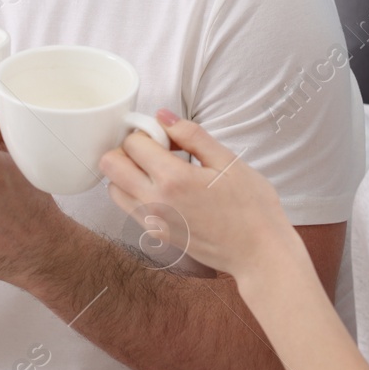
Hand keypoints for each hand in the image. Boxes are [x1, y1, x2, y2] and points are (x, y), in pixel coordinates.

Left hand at [99, 109, 295, 277]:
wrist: (259, 253)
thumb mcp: (228, 161)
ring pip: (113, 187)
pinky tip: (167, 190)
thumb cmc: (252, 207)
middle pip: (109, 164)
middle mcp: (154, 202)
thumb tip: (162, 116)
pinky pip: (129, 207)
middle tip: (157, 151)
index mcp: (173, 179)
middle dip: (128, 150)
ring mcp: (151, 221)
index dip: (147, 132)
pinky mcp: (155, 234)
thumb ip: (192, 135)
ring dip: (128, 173)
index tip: (167, 137)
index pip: (132, 143)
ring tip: (161, 171)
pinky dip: (136, 192)